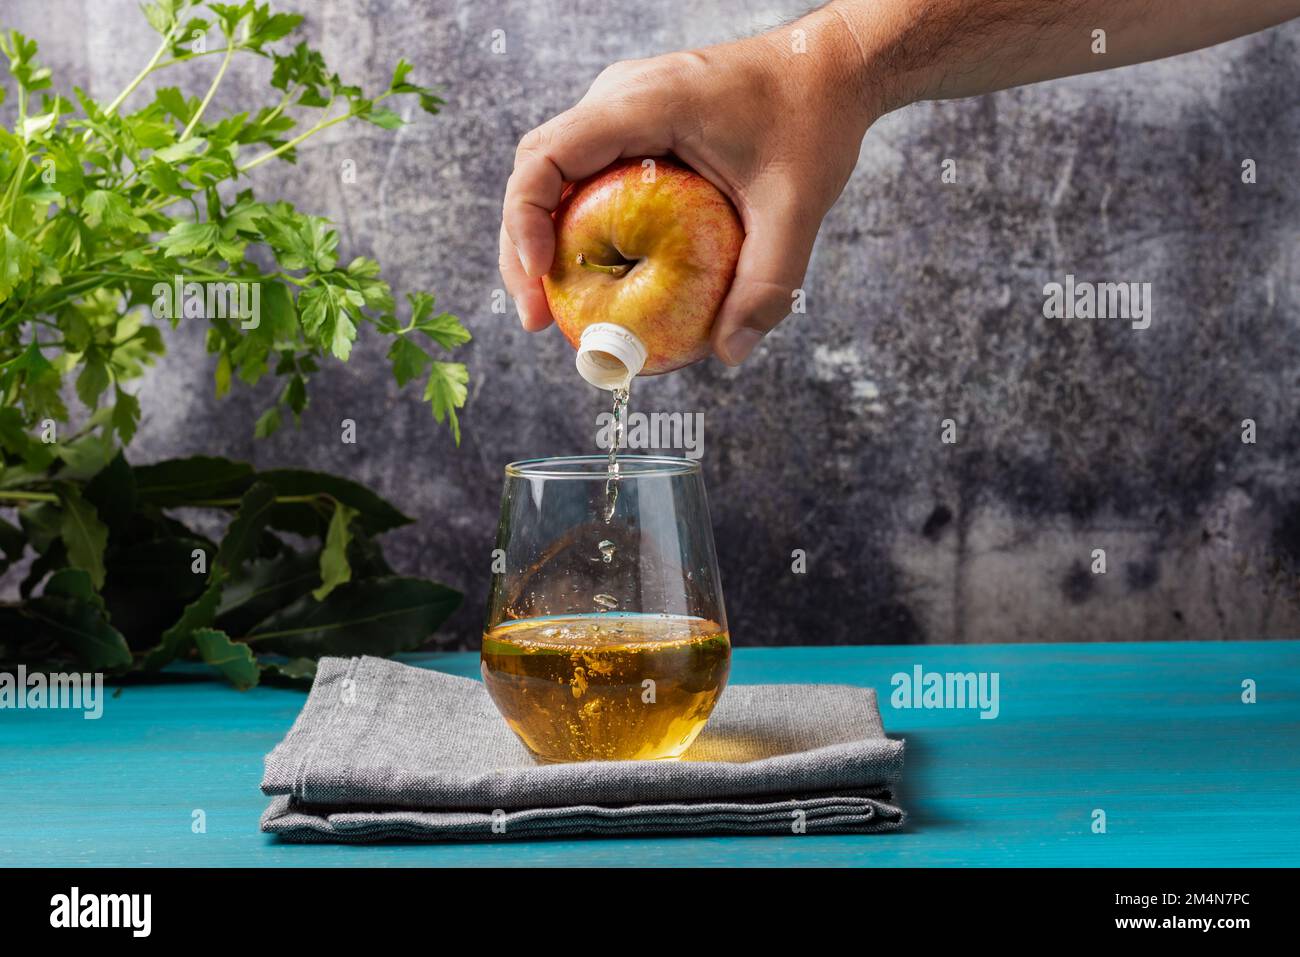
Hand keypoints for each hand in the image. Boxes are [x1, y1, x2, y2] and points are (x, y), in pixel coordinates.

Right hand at [499, 8, 880, 364]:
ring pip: (555, 172)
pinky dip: (577, 223)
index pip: (546, 155)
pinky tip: (594, 273)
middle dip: (522, 246)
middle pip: (536, 170)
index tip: (541, 277)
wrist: (830, 69)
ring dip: (544, 237)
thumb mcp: (798, 208)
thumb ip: (768, 282)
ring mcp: (623, 108)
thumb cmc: (814, 121)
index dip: (524, 219)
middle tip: (537, 317)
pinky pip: (587, 173)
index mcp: (643, 103)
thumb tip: (731, 352)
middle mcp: (619, 97)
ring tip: (555, 304)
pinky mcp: (635, 125)